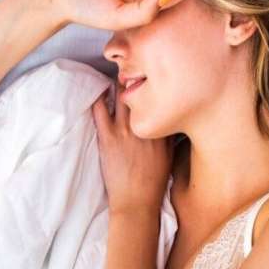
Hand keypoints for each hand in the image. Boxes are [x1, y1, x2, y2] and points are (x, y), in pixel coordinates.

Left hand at [92, 83, 174, 214]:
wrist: (136, 201)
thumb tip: (169, 118)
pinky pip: (100, 110)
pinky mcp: (108, 137)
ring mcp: (125, 130)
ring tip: (116, 74)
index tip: (151, 74)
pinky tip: (98, 90)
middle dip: (135, 77)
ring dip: (118, 84)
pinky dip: (98, 97)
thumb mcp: (170, 156)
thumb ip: (169, 135)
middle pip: (140, 93)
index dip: (154, 84)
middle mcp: (145, 126)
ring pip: (121, 96)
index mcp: (161, 129)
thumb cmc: (154, 181)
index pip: (158, 99)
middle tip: (131, 66)